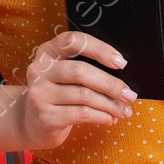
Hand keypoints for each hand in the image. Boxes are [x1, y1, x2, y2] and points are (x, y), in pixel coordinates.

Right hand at [18, 30, 134, 148]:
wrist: (33, 123)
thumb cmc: (59, 94)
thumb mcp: (66, 76)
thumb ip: (87, 69)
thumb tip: (123, 78)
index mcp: (48, 51)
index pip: (74, 41)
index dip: (100, 49)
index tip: (121, 62)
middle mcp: (40, 70)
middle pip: (80, 71)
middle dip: (111, 84)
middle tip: (129, 94)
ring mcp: (40, 93)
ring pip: (84, 95)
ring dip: (110, 104)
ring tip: (124, 110)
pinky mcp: (45, 116)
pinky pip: (81, 114)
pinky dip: (102, 116)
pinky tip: (110, 118)